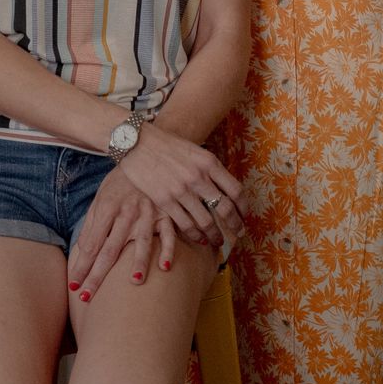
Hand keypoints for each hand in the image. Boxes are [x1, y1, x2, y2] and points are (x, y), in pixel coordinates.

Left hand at [67, 168, 177, 301]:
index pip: (90, 244)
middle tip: (89, 297)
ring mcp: (147, 213)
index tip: (74, 287)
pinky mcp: (165, 212)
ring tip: (134, 283)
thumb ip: (93, 225)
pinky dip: (168, 250)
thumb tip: (82, 251)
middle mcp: (126, 212)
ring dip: (139, 262)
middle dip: (98, 275)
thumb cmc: (119, 183)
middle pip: (110, 249)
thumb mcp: (101, 198)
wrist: (144, 153)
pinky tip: (165, 267)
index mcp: (106, 209)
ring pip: (142, 241)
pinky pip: (169, 234)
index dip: (81, 266)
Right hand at [113, 124, 246, 246]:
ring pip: (206, 221)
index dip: (243, 208)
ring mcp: (181, 190)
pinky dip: (196, 235)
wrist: (137, 142)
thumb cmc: (168, 145)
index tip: (245, 216)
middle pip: (225, 209)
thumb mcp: (195, 151)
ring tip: (219, 242)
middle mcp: (198, 177)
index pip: (236, 190)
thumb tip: (224, 190)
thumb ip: (210, 169)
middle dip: (235, 225)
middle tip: (238, 233)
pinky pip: (186, 224)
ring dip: (216, 235)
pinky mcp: (165, 201)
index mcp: (209, 162)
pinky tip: (200, 238)